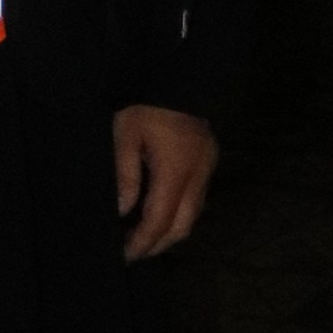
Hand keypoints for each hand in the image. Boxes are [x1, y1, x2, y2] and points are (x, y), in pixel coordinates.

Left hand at [114, 103, 215, 260]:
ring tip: (144, 238)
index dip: (142, 242)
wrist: (180, 77)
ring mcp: (207, 169)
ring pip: (193, 215)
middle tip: (133, 254)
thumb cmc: (147, 105)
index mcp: (175, 170)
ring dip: (169, 231)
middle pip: (182, 226)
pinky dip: (179, 213)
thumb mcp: (125, 135)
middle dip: (158, 245)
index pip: (159, 220)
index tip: (125, 255)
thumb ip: (125, 175)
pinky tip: (161, 212)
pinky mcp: (209, 161)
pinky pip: (197, 199)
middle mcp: (197, 175)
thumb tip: (123, 211)